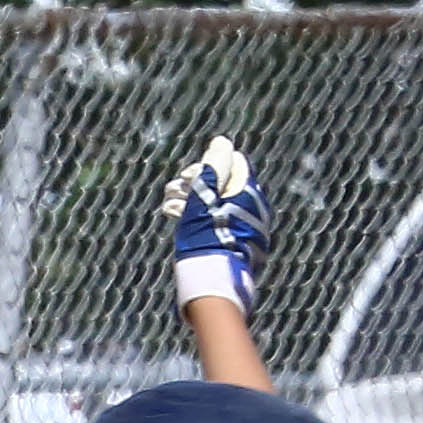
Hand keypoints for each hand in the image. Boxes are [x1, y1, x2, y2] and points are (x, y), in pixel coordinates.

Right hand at [163, 134, 269, 314]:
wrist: (213, 280)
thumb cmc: (207, 237)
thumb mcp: (204, 197)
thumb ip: (213, 168)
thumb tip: (221, 142)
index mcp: (249, 192)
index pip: (232, 162)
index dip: (207, 165)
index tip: (190, 177)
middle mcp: (252, 207)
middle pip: (222, 182)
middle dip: (194, 184)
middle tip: (173, 193)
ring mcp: (245, 226)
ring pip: (216, 203)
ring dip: (191, 201)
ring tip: (170, 209)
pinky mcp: (236, 244)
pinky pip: (217, 222)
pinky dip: (198, 219)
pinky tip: (179, 223)